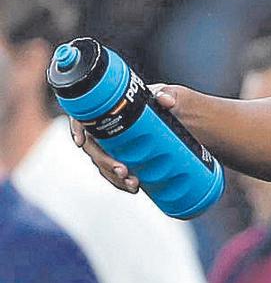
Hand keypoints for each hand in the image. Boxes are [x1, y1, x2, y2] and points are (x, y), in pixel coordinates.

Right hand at [68, 84, 184, 193]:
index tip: (81, 141)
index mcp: (113, 109)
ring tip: (133, 184)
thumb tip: (165, 99)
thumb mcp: (171, 95)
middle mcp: (109, 127)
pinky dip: (123, 182)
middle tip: (122, 170)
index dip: (77, 127)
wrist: (182, 116)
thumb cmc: (169, 101)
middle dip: (105, 161)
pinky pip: (115, 172)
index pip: (85, 115)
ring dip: (114, 176)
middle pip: (94, 146)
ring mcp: (114, 144)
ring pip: (103, 163)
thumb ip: (168, 95)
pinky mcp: (124, 157)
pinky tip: (135, 187)